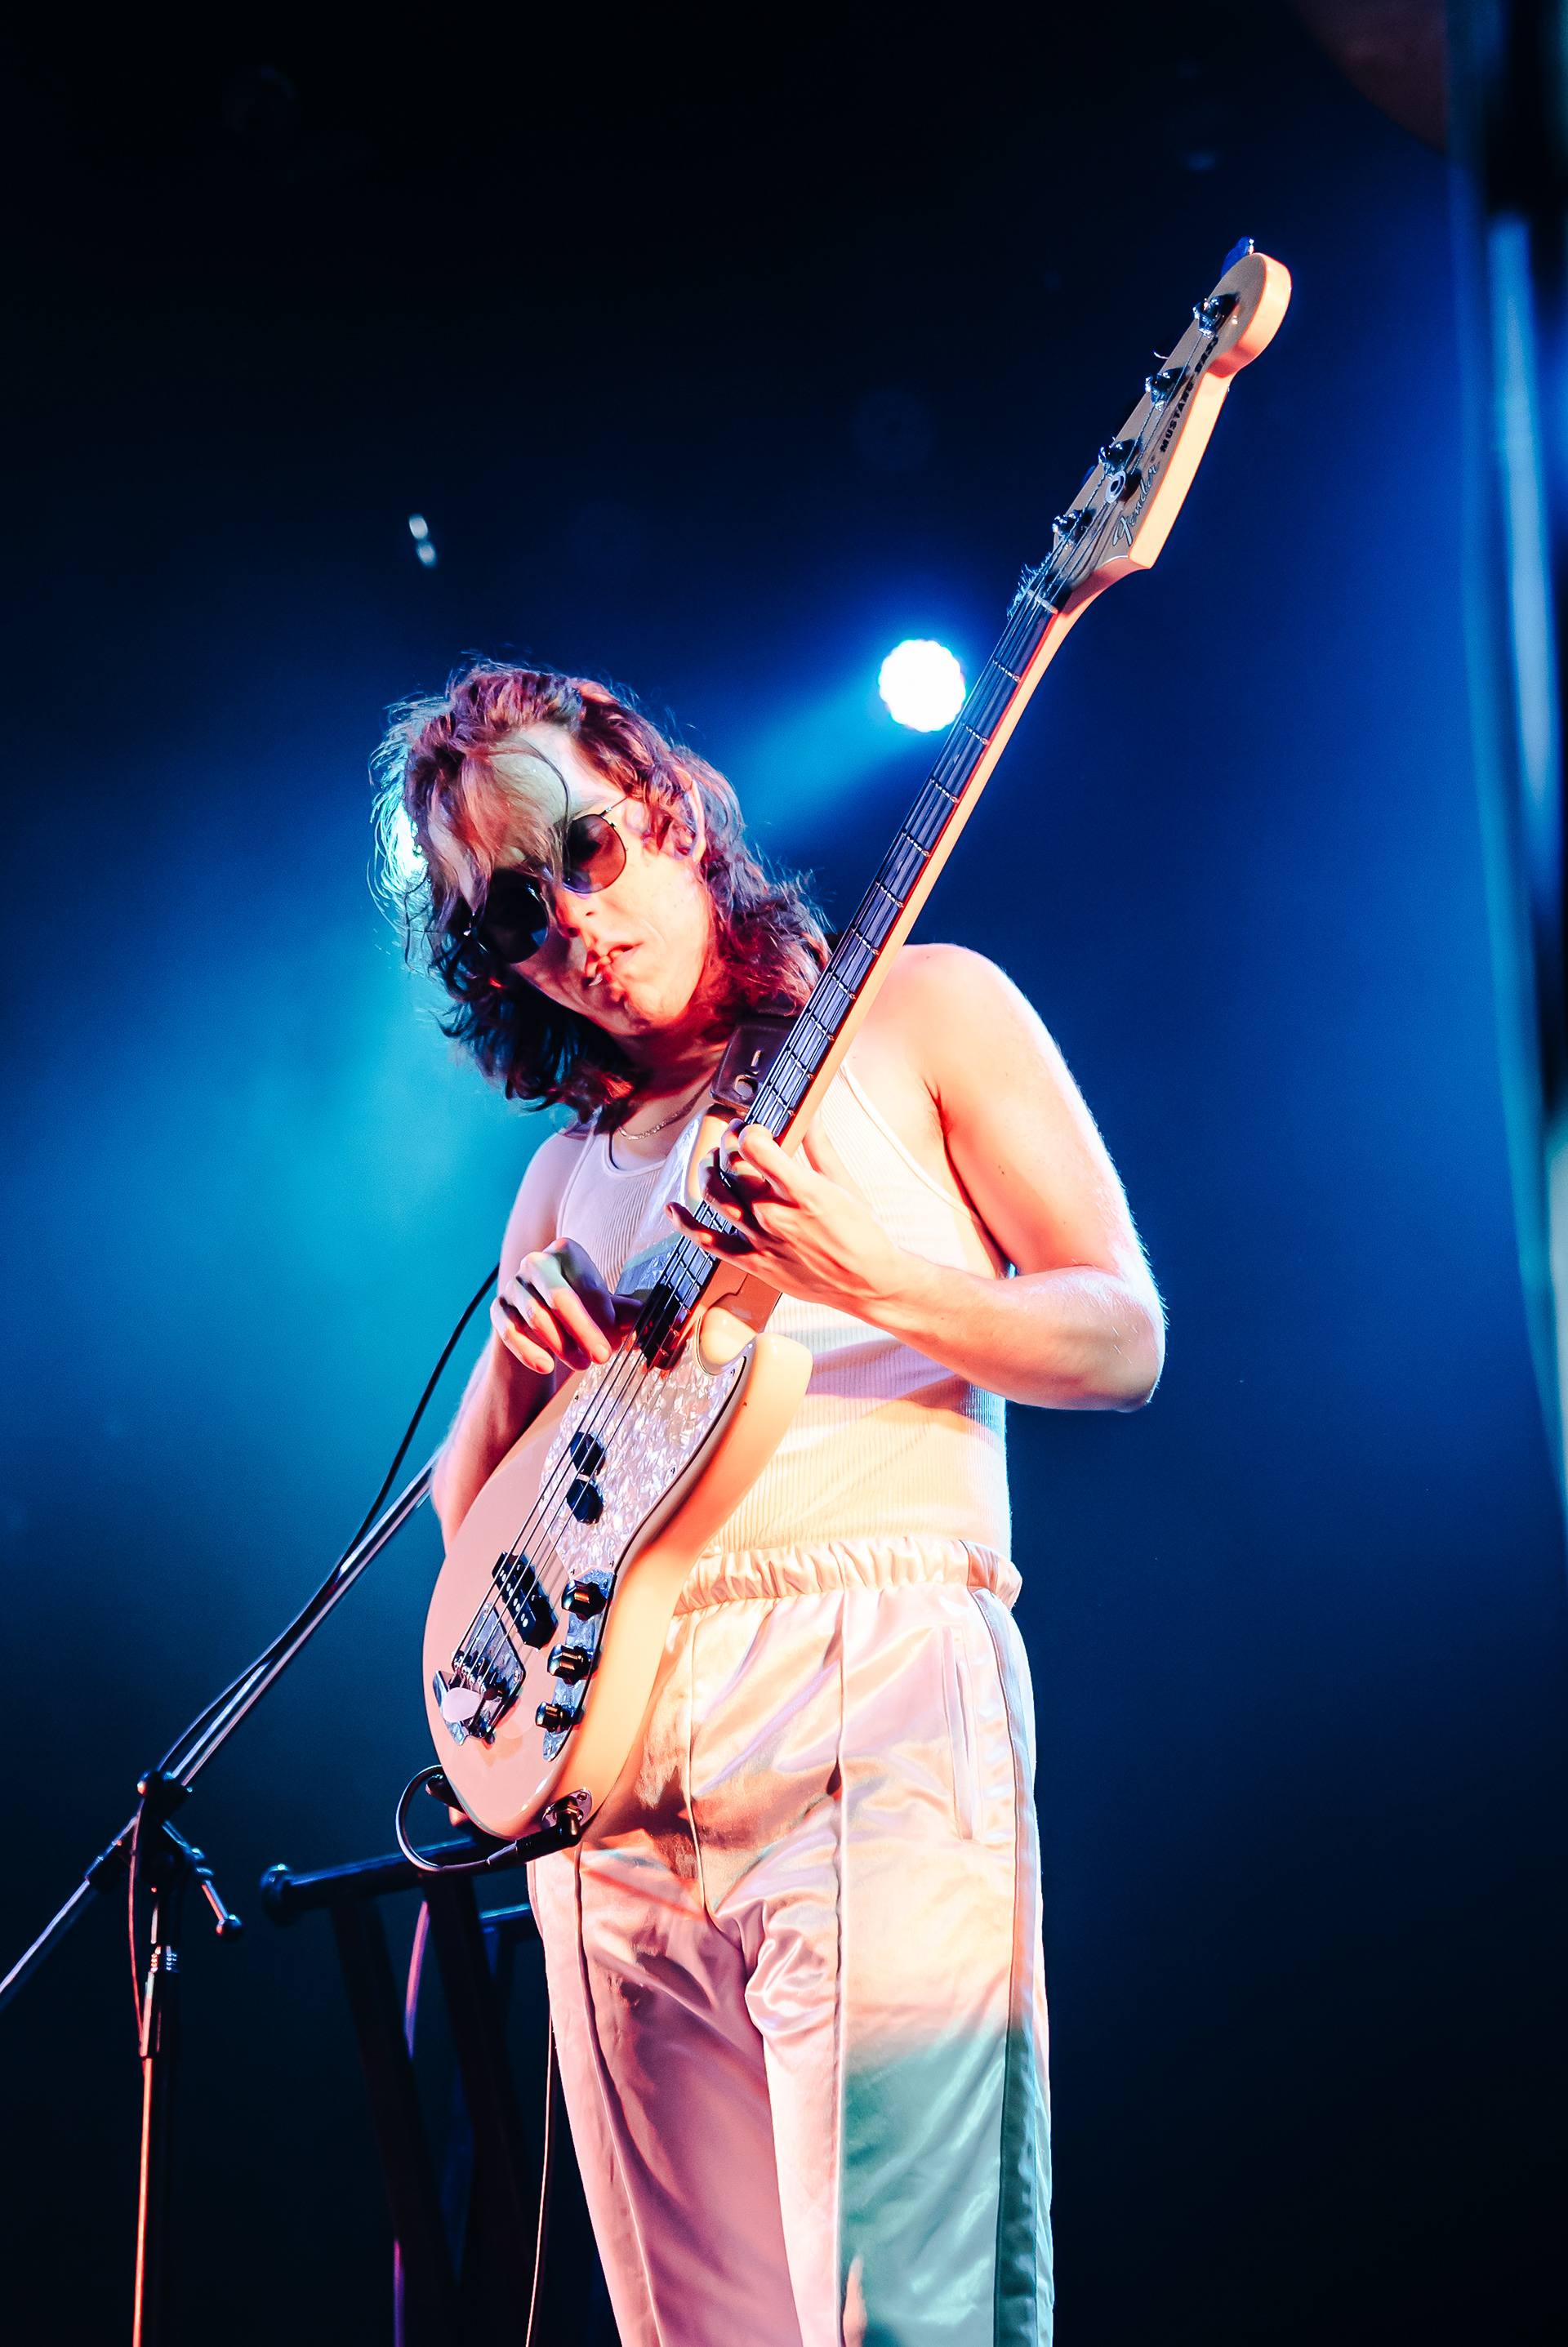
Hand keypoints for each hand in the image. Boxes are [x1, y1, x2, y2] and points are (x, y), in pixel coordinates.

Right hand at [491, 1239, 642, 1375]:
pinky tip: (546, 1366)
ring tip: (584, 1365)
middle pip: (560, 1297)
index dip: (601, 1312)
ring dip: (561, 1345)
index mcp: (567, 1251)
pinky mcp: (497, 1309)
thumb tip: (674, 1319)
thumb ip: (633, 1313)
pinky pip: (510, 1331)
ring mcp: (513, 1285)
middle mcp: (536, 1262)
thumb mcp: (608, 1311)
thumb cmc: (583, 1311)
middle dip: (583, 1330)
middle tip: (602, 1357)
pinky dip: (528, 1351)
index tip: (615, 1334)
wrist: (544, 1325)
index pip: (586, 1282)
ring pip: (535, 1316)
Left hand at [667, 1122, 906, 1317]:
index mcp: (803, 1192)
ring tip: (714, 1161)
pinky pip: (708, 1242)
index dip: (748, 1130)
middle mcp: (777, 1216)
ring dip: (708, 1171)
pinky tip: (674, 1208)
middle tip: (735, 1136)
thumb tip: (811, 1113)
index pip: (756, 1148)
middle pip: (733, 1168)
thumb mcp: (844, 1184)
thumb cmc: (863, 1235)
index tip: (754, 1127)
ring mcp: (761, 1241)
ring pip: (716, 1197)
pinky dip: (685, 1224)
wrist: (869, 1284)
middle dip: (729, 1143)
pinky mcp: (754, 1263)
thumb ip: (820, 1146)